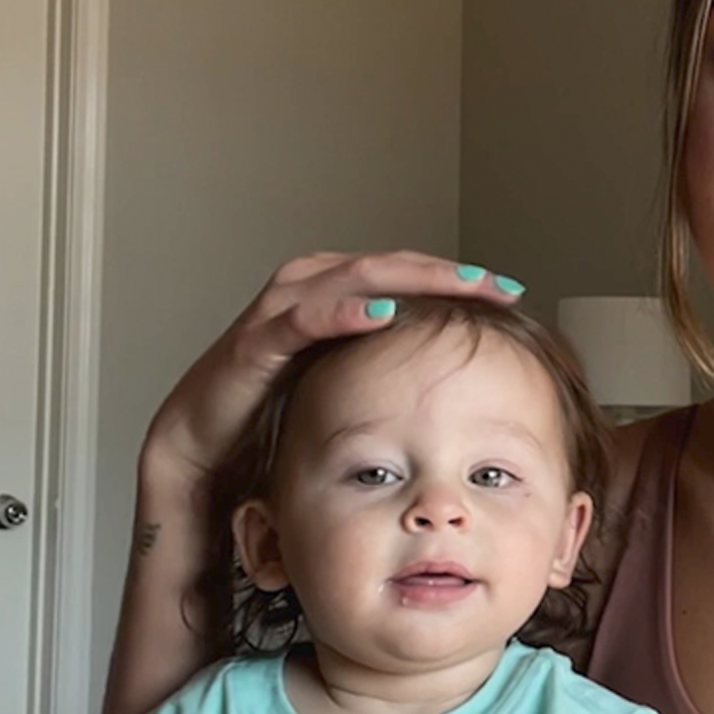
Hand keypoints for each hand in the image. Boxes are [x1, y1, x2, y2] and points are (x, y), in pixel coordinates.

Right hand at [144, 251, 518, 484]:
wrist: (204, 447)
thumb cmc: (275, 412)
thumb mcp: (346, 383)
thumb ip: (387, 368)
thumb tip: (453, 381)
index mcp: (335, 294)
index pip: (407, 274)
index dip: (457, 279)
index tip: (509, 292)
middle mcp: (309, 288)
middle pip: (390, 265)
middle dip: (448, 273)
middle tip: (499, 285)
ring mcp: (280, 310)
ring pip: (353, 276)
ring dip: (410, 278)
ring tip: (460, 284)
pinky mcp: (254, 342)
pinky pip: (301, 318)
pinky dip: (342, 310)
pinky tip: (381, 312)